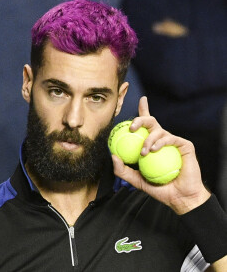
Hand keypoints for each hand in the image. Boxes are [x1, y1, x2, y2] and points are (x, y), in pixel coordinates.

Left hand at [112, 96, 210, 213]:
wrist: (179, 197)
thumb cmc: (158, 187)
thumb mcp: (136, 180)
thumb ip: (123, 170)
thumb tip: (112, 156)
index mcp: (152, 143)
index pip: (146, 124)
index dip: (144, 109)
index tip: (142, 99)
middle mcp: (162, 139)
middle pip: (150, 121)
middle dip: (140, 119)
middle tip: (132, 128)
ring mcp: (173, 141)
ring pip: (158, 130)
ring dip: (148, 139)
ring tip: (144, 152)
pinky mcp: (184, 145)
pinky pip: (170, 138)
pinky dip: (160, 142)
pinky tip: (154, 149)